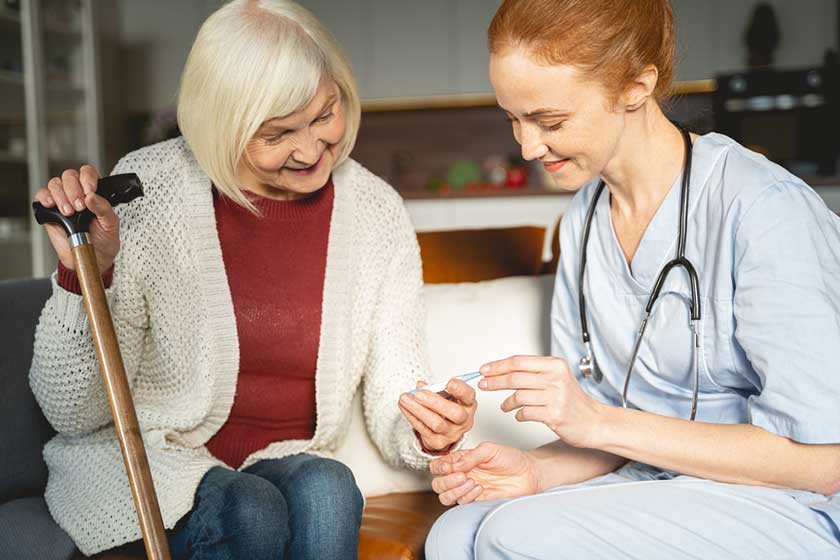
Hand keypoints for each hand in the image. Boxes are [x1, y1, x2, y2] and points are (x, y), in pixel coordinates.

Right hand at [34, 165, 120, 273]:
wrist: (93, 258)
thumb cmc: (104, 239)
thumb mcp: (111, 223)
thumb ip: (104, 208)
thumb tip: (91, 196)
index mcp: (95, 192)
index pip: (88, 172)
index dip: (87, 178)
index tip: (90, 191)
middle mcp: (78, 193)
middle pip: (69, 176)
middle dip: (73, 190)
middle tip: (80, 207)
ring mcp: (63, 200)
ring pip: (55, 183)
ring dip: (61, 196)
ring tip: (69, 212)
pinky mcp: (50, 210)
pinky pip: (42, 195)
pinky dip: (45, 198)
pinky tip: (53, 206)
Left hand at [398, 378, 476, 451]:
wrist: (444, 431)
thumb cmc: (446, 408)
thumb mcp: (446, 396)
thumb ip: (436, 388)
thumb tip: (421, 385)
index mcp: (468, 404)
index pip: (469, 396)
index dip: (460, 390)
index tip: (448, 383)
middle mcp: (464, 420)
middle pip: (455, 413)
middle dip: (435, 402)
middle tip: (418, 394)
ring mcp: (452, 433)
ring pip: (436, 423)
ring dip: (418, 409)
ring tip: (405, 399)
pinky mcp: (438, 442)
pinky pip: (423, 429)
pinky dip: (412, 416)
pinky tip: (404, 407)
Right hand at [429, 442, 540, 504]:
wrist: (528, 474)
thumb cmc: (511, 458)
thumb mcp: (490, 449)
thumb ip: (471, 456)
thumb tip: (454, 466)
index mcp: (461, 460)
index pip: (438, 465)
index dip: (439, 467)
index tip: (448, 467)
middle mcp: (461, 475)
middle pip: (438, 484)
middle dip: (446, 481)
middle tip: (462, 476)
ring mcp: (468, 489)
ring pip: (445, 497)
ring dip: (454, 490)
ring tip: (471, 482)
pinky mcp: (477, 501)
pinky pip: (462, 503)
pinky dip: (467, 496)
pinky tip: (480, 488)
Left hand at [479, 355, 604, 447]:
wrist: (594, 422)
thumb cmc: (573, 401)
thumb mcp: (557, 378)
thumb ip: (533, 372)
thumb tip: (502, 370)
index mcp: (555, 365)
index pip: (518, 361)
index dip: (498, 366)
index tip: (484, 370)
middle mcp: (556, 378)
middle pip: (515, 377)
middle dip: (494, 381)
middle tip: (483, 384)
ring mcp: (556, 397)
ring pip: (518, 396)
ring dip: (507, 402)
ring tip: (505, 406)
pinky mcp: (554, 415)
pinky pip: (525, 413)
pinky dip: (518, 414)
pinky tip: (519, 415)